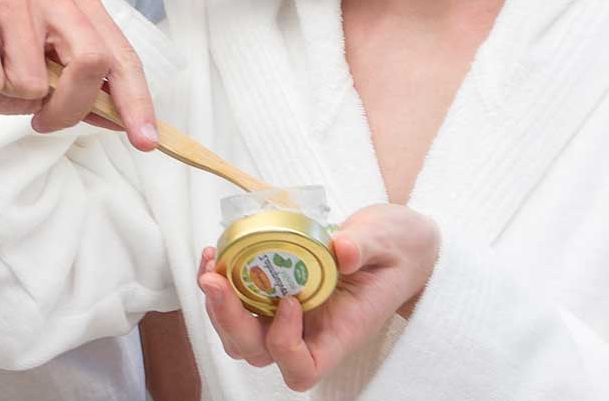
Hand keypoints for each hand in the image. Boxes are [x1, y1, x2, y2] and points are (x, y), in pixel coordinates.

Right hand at [0, 0, 159, 150]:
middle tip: (42, 122)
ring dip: (6, 96)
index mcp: (77, 4)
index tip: (146, 141)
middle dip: (69, 108)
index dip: (136, 101)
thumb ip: (81, 97)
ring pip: (35, 80)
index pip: (119, 56)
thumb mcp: (39, 87)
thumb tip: (124, 120)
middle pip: (91, 62)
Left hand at [196, 204, 439, 391]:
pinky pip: (238, 305)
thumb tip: (341, 248)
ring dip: (218, 306)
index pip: (304, 368)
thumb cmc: (397, 250)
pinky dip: (222, 284)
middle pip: (259, 352)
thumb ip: (365, 245)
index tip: (290, 301)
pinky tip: (217, 255)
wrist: (394, 243)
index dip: (285, 345)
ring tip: (211, 264)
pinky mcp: (274, 295)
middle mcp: (309, 332)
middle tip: (215, 278)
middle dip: (230, 320)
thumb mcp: (389, 240)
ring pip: (240, 336)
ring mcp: (289, 317)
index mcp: (341, 333)